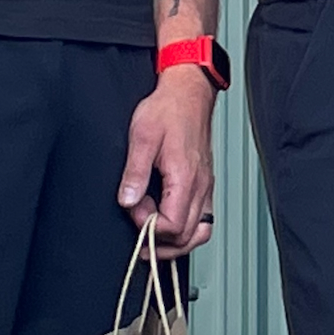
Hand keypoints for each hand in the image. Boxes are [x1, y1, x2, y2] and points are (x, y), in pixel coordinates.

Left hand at [120, 67, 216, 259]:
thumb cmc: (168, 110)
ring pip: (200, 232)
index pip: (173, 225)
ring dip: (177, 242)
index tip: (133, 210)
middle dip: (161, 241)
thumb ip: (134, 173)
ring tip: (154, 235)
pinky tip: (170, 221)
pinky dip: (187, 229)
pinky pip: (203, 218)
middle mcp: (201, 185)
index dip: (149, 226)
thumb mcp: (142, 137)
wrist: (188, 93)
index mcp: (185, 177)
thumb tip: (127, 201)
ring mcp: (205, 185)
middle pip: (188, 236)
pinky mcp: (204, 182)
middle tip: (139, 225)